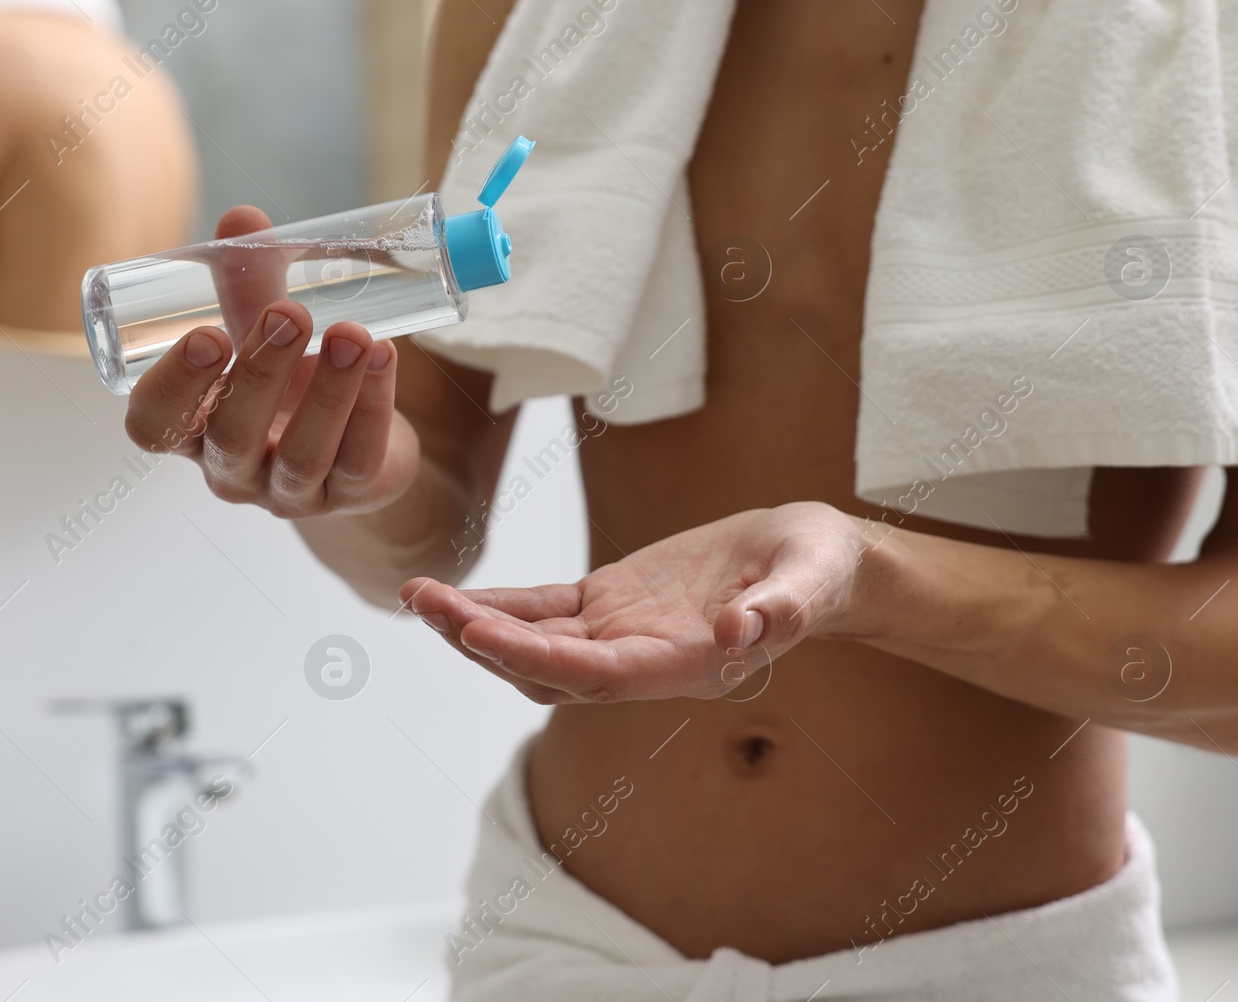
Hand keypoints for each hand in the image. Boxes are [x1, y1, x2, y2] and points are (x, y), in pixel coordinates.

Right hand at [124, 206, 419, 516]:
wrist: (360, 444)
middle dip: (261, 374)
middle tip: (288, 315)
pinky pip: (360, 459)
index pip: (155, 426)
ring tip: (352, 334)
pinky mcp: (350, 495)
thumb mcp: (261, 336)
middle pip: (234, 436)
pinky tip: (385, 357)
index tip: (206, 334)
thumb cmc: (289, 385)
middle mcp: (234, 469)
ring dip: (331, 391)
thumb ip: (247, 284)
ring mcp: (291, 492)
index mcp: (194, 430)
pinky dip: (375, 406)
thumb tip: (243, 220)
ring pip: (305, 454)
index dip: (173, 388)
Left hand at [400, 502, 870, 702]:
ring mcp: (620, 635)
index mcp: (684, 667)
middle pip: (545, 666)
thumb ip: (782, 609)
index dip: (535, 656)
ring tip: (419, 597)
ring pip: (532, 643)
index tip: (479, 632)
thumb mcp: (811, 580)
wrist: (813, 562)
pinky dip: (497, 604)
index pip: (595, 674)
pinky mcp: (609, 604)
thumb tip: (742, 632)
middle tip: (426, 604)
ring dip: (475, 626)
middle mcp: (641, 663)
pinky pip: (541, 610)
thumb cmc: (818, 571)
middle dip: (483, 641)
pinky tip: (452, 595)